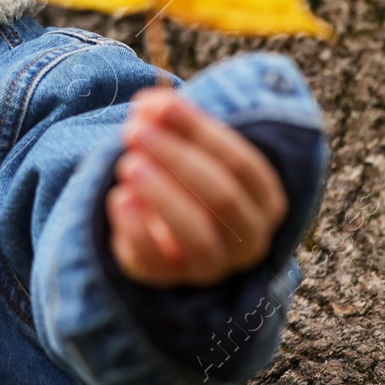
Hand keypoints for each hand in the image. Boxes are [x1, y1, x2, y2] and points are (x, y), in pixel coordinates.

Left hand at [106, 87, 287, 287]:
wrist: (165, 226)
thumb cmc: (185, 175)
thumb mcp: (184, 143)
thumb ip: (170, 119)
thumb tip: (150, 104)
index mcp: (265, 200)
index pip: (243, 166)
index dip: (201, 132)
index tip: (162, 105)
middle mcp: (249, 239)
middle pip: (223, 198)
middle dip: (178, 160)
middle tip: (135, 131)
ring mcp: (212, 266)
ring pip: (198, 240)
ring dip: (162, 198)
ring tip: (127, 164)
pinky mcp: (170, 280)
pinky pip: (157, 263)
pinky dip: (137, 230)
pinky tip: (119, 198)